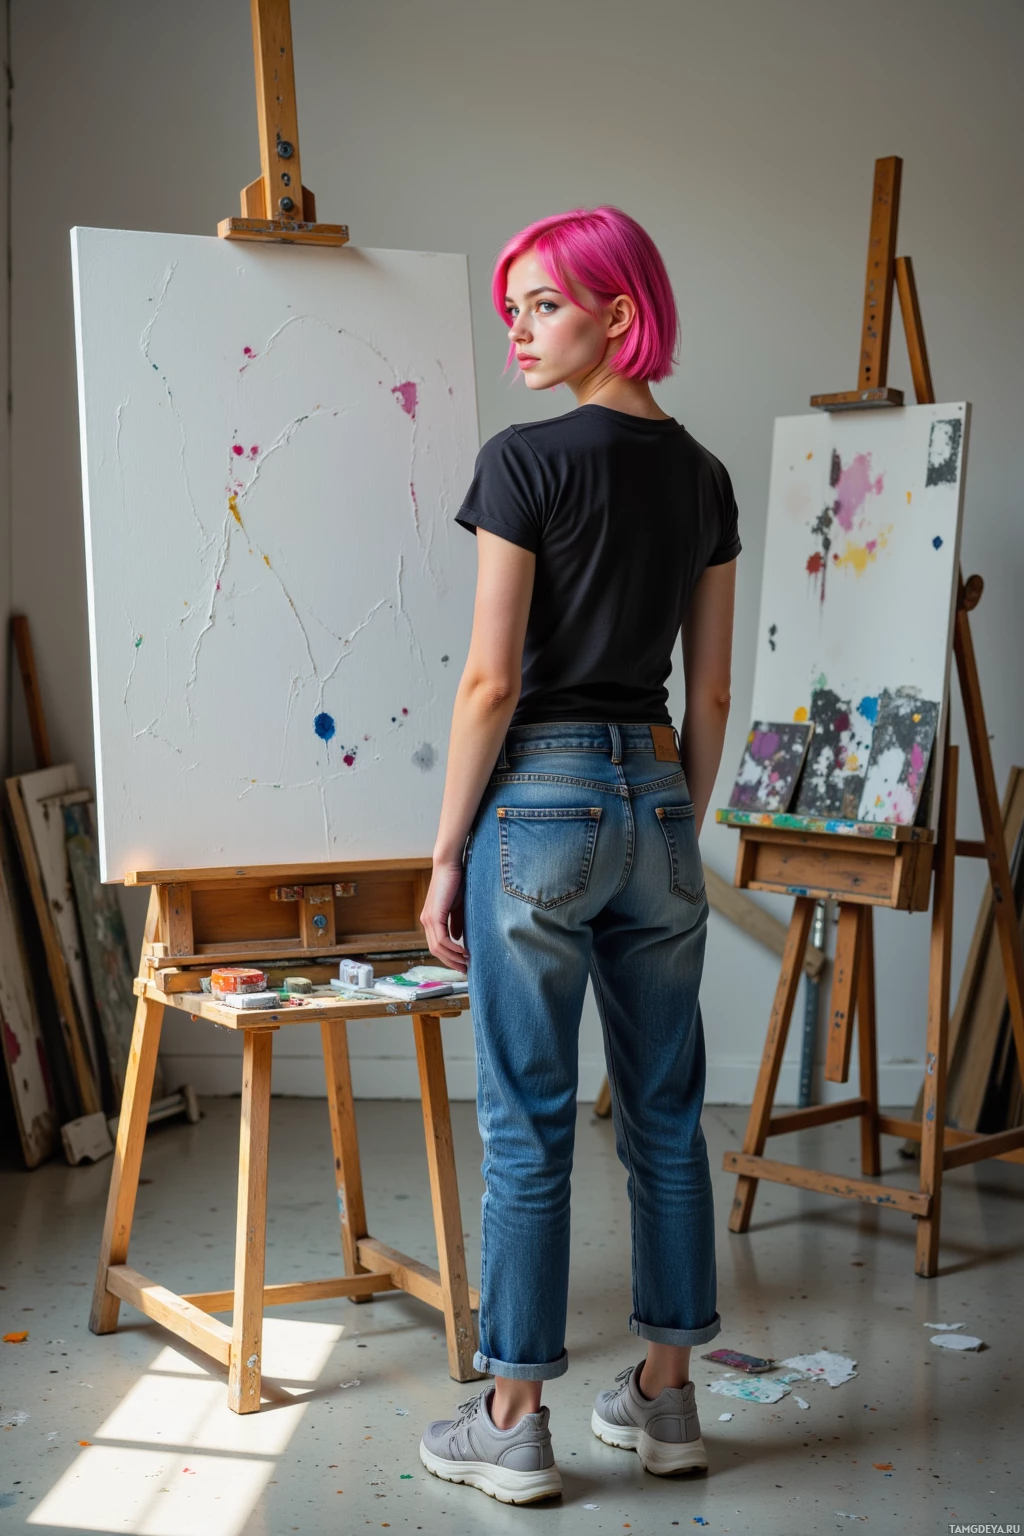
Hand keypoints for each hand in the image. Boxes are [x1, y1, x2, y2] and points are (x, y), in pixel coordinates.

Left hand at [419, 858, 468, 972]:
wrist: (450, 864)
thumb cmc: (456, 882)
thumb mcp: (458, 907)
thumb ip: (456, 923)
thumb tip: (457, 939)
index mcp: (431, 919)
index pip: (437, 945)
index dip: (449, 957)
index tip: (462, 964)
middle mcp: (426, 921)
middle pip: (436, 951)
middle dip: (451, 962)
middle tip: (465, 969)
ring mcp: (428, 919)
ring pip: (438, 948)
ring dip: (452, 958)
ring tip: (466, 963)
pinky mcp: (434, 916)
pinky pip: (442, 940)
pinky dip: (452, 949)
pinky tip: (463, 951)